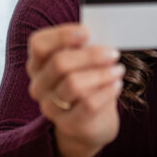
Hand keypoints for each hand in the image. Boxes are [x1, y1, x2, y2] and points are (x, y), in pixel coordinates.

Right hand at [25, 23, 124, 156]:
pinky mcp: (68, 123)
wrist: (92, 121)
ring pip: (74, 84)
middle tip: (113, 54)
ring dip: (101, 74)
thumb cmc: (88, 82)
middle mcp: (39, 85)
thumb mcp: (83, 63)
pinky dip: (107, 91)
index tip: (87, 32)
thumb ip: (85, 48)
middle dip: (91, 55)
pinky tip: (117, 85)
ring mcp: (50, 106)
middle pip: (59, 63)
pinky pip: (88, 104)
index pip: (39, 44)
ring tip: (119, 70)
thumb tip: (100, 36)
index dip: (62, 35)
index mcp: (38, 64)